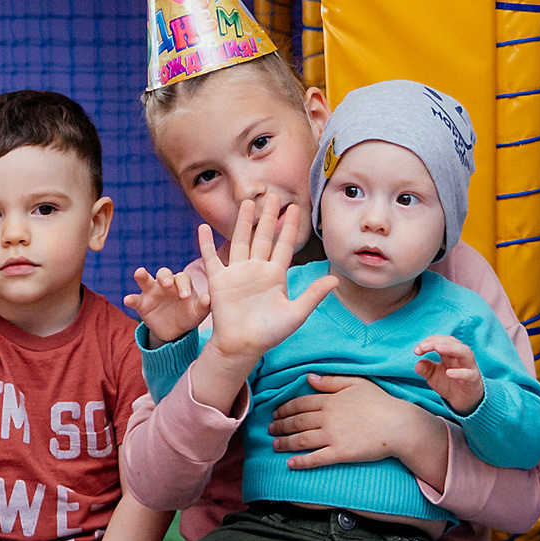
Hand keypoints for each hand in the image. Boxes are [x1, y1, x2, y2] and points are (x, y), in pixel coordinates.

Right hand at [125, 266, 207, 344]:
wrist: (176, 331)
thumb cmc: (189, 315)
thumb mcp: (198, 312)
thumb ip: (204, 305)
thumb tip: (208, 298)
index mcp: (182, 283)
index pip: (182, 278)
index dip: (183, 286)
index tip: (185, 296)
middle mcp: (166, 284)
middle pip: (163, 273)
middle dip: (164, 277)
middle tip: (166, 284)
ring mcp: (152, 292)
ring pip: (146, 280)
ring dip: (142, 276)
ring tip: (139, 272)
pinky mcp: (142, 304)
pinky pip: (135, 299)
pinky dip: (131, 299)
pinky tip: (127, 300)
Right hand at [203, 197, 335, 361]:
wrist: (242, 345)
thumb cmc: (269, 333)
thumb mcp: (296, 313)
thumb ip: (314, 294)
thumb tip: (336, 279)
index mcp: (275, 275)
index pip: (284, 245)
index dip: (289, 226)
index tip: (295, 208)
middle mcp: (256, 269)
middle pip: (263, 236)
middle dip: (268, 216)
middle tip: (273, 195)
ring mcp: (237, 273)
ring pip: (240, 240)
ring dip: (243, 222)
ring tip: (246, 202)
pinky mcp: (219, 280)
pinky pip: (211, 257)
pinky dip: (206, 243)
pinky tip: (203, 227)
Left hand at [269, 374, 443, 474]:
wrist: (398, 425)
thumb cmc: (380, 402)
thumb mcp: (356, 383)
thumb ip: (331, 380)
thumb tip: (309, 377)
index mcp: (330, 400)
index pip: (300, 403)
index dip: (285, 409)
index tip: (276, 413)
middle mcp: (327, 418)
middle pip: (297, 422)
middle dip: (280, 426)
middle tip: (270, 429)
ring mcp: (333, 436)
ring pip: (301, 440)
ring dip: (285, 443)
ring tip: (275, 445)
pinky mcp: (340, 453)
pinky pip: (315, 458)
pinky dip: (300, 462)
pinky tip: (290, 464)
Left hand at [412, 335, 484, 415]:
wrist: (463, 400)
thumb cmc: (449, 383)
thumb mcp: (433, 376)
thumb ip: (426, 368)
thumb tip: (418, 363)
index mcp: (450, 353)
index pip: (440, 341)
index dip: (429, 342)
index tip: (416, 350)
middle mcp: (460, 356)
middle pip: (452, 342)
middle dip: (438, 341)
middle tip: (423, 347)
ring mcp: (469, 367)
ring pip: (464, 352)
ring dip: (451, 348)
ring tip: (438, 348)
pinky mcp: (473, 380)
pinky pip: (469, 374)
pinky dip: (459, 373)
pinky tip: (449, 373)